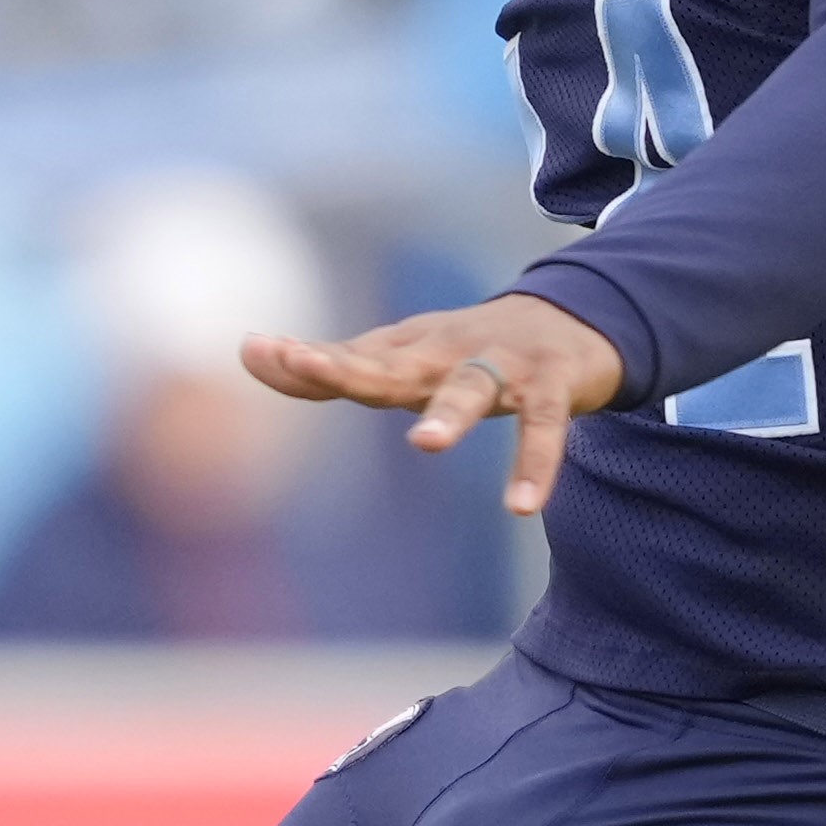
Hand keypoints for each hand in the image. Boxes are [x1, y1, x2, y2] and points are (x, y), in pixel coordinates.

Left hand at [244, 291, 627, 517]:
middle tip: (305, 364)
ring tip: (426, 443)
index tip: (258, 351)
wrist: (575, 318)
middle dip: (350, 367)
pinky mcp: (555, 383)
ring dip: (451, 412)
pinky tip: (521, 507)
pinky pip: (545, 426)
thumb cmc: (468, 349)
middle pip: (393, 365)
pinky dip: (536, 464)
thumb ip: (335, 365)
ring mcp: (504, 365)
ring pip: (474, 386)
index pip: (348, 358)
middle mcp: (448, 353)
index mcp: (409, 351)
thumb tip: (250, 352)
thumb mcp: (403, 357)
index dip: (304, 361)